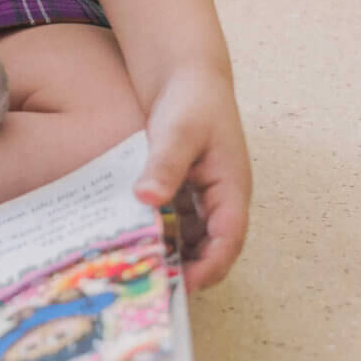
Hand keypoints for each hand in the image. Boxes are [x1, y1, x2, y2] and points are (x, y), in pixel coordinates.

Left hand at [131, 70, 250, 291]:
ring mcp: (201, 197)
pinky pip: (172, 224)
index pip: (229, 240)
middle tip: (149, 287)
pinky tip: (128, 242)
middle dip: (185, 270)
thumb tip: (148, 199)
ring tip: (134, 271)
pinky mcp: (181, 192)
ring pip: (189, 240)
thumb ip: (165, 164)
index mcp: (232, 188)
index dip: (209, 267)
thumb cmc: (192, 99)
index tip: (180, 287)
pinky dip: (155, 234)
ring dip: (168, 254)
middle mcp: (220, 199)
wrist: (184, 73)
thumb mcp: (179, 130)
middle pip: (209, 249)